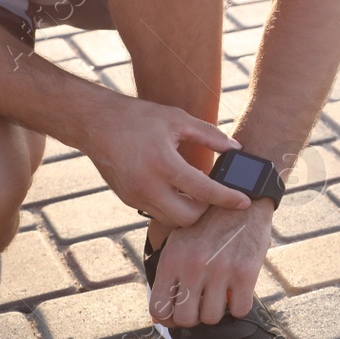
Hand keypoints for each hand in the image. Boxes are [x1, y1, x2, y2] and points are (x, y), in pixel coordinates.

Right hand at [76, 96, 249, 227]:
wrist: (95, 123)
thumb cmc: (137, 118)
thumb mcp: (177, 119)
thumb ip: (209, 135)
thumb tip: (235, 149)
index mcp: (163, 164)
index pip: (204, 192)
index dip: (228, 199)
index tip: (244, 202)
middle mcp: (147, 186)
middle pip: (187, 218)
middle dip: (206, 211)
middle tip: (217, 196)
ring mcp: (135, 196)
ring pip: (170, 220)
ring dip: (188, 212)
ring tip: (199, 194)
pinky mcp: (127, 200)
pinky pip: (156, 212)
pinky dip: (171, 207)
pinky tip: (179, 191)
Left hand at [151, 198, 273, 325]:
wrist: (243, 198)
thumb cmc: (209, 222)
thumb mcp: (178, 239)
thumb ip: (169, 271)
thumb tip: (161, 312)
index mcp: (172, 259)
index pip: (159, 310)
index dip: (168, 318)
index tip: (179, 312)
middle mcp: (193, 267)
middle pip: (186, 319)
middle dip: (194, 316)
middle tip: (202, 304)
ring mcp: (220, 271)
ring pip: (213, 318)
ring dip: (218, 311)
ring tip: (221, 295)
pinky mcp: (245, 272)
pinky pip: (240, 310)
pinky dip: (239, 306)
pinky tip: (237, 292)